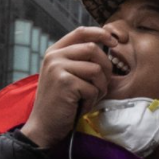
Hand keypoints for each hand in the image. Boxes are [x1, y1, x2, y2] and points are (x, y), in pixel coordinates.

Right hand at [20, 26, 115, 148]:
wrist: (43, 126)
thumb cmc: (59, 103)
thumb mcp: (64, 75)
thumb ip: (78, 60)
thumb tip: (107, 46)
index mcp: (54, 51)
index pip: (81, 32)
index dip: (101, 34)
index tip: (115, 42)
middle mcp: (54, 56)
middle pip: (93, 49)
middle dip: (105, 68)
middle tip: (102, 85)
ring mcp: (58, 68)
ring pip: (96, 69)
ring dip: (99, 88)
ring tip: (88, 98)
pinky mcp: (65, 83)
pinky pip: (92, 88)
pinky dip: (91, 101)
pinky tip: (80, 106)